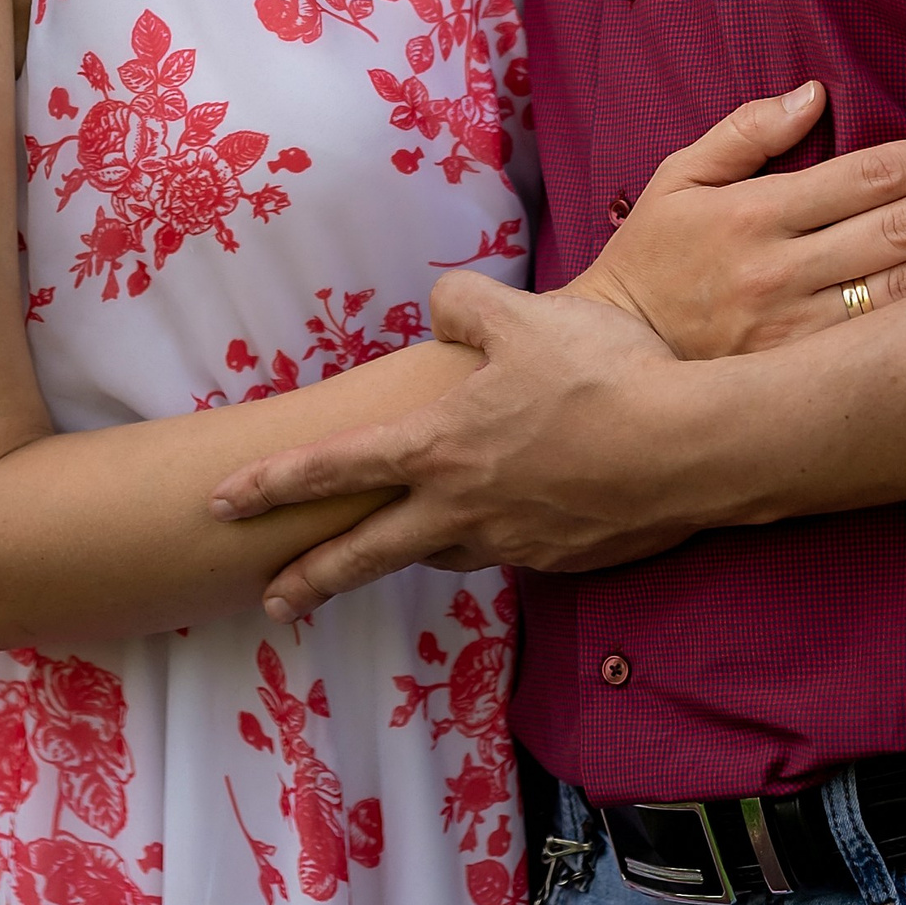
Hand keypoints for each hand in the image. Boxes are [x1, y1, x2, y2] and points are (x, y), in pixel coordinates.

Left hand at [209, 274, 696, 620]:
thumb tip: (438, 308)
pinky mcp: (559, 559)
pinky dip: (492, 537)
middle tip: (272, 600)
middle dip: (310, 578)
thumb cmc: (601, 373)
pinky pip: (508, 550)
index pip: (333, 469)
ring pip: (441, 551)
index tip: (220, 503)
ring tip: (401, 541)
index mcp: (436, 447)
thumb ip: (465, 304)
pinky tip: (513, 516)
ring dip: (412, 550)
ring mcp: (510, 542)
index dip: (270, 484)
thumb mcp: (524, 314)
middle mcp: (459, 507)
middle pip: (364, 554)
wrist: (685, 448)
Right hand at [567, 82, 905, 354]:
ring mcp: (797, 330)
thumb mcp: (677, 178)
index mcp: (755, 212)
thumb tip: (814, 93)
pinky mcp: (804, 377)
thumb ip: (745, 132)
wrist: (617, 358)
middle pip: (902, 227)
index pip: (869, 174)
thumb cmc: (653, 257)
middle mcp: (781, 271)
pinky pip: (887, 343)